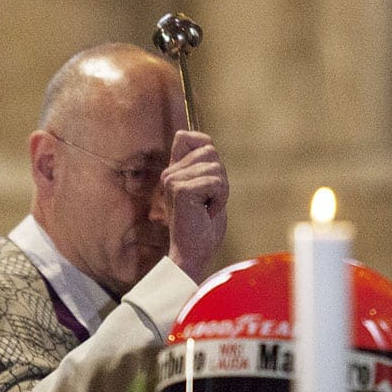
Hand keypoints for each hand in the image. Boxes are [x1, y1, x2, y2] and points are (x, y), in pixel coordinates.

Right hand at [160, 130, 228, 282]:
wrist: (192, 254)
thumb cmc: (203, 228)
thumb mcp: (208, 192)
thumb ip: (206, 169)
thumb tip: (209, 145)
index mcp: (173, 171)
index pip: (186, 136)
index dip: (205, 146)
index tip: (209, 174)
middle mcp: (169, 173)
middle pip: (210, 152)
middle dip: (221, 178)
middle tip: (210, 202)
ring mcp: (172, 180)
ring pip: (215, 167)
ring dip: (221, 191)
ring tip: (208, 209)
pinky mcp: (181, 190)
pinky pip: (216, 182)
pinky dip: (220, 199)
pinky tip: (207, 213)